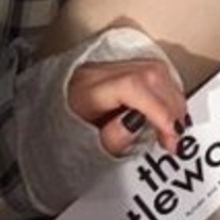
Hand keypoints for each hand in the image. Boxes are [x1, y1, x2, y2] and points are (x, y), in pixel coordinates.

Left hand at [67, 56, 188, 159]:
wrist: (43, 130)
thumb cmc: (58, 145)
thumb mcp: (82, 151)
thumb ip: (113, 139)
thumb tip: (141, 123)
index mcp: (85, 91)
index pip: (133, 86)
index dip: (159, 108)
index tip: (172, 134)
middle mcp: (96, 72)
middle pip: (149, 73)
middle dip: (171, 105)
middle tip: (175, 136)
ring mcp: (106, 67)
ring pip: (154, 68)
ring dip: (172, 97)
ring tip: (173, 127)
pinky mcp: (115, 70)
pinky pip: (150, 71)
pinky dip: (165, 91)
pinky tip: (168, 110)